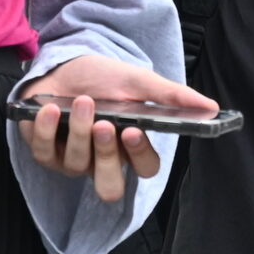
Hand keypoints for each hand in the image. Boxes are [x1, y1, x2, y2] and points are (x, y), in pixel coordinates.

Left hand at [17, 53, 213, 204]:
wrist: (63, 65)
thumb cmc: (103, 79)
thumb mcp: (138, 82)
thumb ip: (172, 96)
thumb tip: (211, 107)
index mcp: (130, 149)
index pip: (145, 168)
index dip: (139, 155)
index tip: (133, 130)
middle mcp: (102, 162)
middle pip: (109, 188)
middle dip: (106, 157)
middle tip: (104, 125)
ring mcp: (72, 161)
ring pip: (76, 165)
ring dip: (77, 131)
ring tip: (81, 101)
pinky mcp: (44, 153)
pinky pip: (42, 153)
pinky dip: (44, 129)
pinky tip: (50, 108)